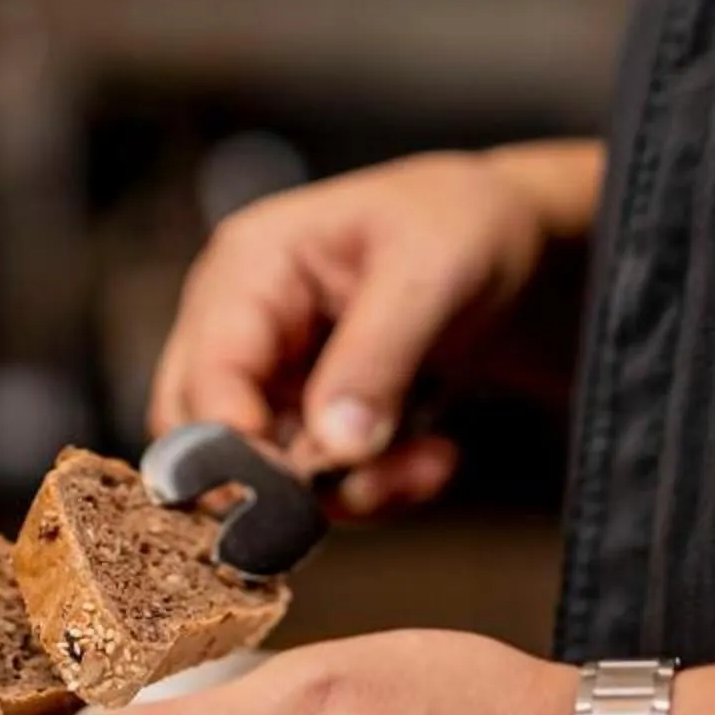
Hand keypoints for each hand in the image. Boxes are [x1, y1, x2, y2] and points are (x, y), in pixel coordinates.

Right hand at [147, 151, 570, 516]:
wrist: (508, 242)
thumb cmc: (460, 225)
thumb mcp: (429, 273)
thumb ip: (377, 356)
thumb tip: (334, 446)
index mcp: (248, 268)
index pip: (205, 376)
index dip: (238, 444)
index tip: (303, 485)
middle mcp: (240, 324)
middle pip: (207, 437)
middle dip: (291, 479)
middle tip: (378, 482)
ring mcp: (270, 374)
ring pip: (263, 472)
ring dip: (348, 489)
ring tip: (430, 462)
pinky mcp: (306, 415)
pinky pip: (314, 482)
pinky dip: (373, 486)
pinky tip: (431, 457)